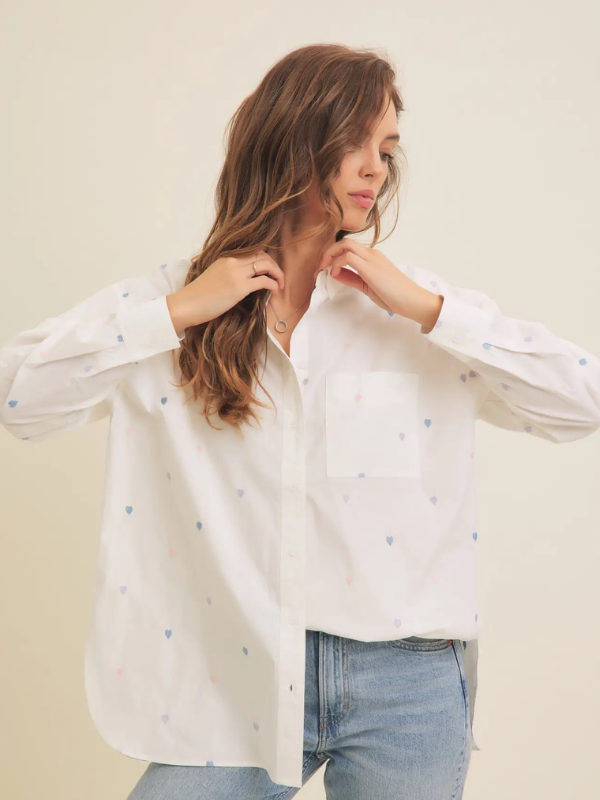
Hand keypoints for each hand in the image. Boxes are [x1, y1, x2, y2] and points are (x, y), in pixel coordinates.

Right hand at [167, 250, 284, 328]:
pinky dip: (274, 284)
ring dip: (278, 274)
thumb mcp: (215, 276)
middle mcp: (232, 261)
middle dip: (275, 266)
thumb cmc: (199, 296)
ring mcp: (236, 273)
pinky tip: (275, 291)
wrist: (187, 304)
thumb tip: (246, 279)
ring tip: (280, 285)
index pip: (253, 251)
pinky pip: (264, 281)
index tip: (271, 271)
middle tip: (279, 278)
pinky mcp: (239, 287)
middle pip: (263, 256)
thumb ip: (229, 273)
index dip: (266, 259)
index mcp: (226, 257)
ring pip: (266, 265)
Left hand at [318, 238, 442, 327]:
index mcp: (372, 258)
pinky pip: (348, 257)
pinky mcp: (370, 267)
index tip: (325, 269)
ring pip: (345, 245)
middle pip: (345, 242)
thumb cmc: (394, 295)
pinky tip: (335, 274)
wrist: (412, 300)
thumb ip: (352, 278)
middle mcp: (372, 254)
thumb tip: (335, 273)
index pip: (349, 248)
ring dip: (330, 255)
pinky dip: (337, 264)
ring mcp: (371, 259)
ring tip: (324, 269)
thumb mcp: (368, 286)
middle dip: (328, 252)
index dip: (333, 255)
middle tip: (320, 267)